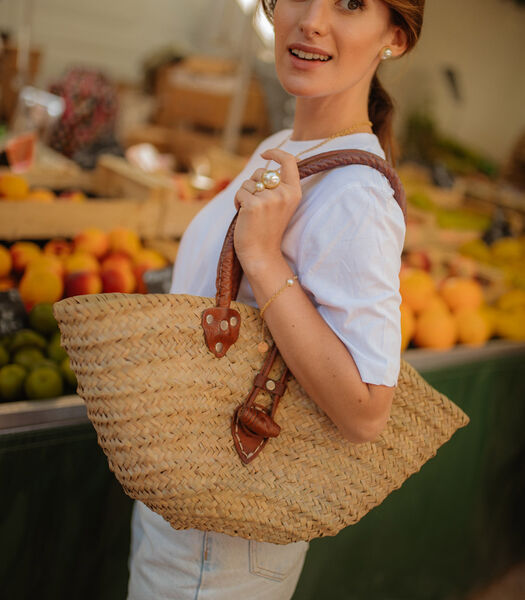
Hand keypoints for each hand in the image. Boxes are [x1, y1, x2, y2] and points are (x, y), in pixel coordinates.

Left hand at [233, 148, 301, 272]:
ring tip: (250, 212)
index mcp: (294, 192)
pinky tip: (242, 215)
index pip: (289, 161)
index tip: (265, 153)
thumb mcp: (280, 204)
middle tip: (256, 203)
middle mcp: (284, 193)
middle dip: (254, 183)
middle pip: (262, 171)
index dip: (276, 153)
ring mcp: (269, 199)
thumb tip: (266, 165)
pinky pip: (240, 192)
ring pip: (248, 182)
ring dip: (244, 194)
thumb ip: (277, 185)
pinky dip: (237, 202)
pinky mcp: (254, 205)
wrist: (261, 253)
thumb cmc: (268, 228)